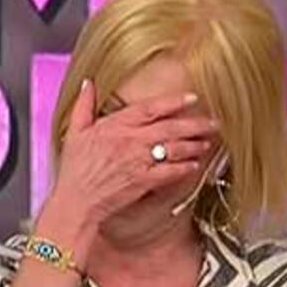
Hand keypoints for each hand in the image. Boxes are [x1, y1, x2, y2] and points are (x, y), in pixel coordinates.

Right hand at [43, 80, 217, 237]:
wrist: (75, 201)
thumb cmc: (74, 170)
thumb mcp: (74, 132)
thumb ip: (83, 105)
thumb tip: (87, 85)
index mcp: (116, 126)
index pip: (151, 108)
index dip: (174, 101)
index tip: (192, 98)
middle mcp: (131, 141)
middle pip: (171, 127)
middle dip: (195, 124)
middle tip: (212, 122)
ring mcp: (139, 161)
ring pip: (175, 148)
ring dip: (195, 145)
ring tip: (207, 142)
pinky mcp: (143, 181)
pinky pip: (171, 171)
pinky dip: (185, 167)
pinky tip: (194, 165)